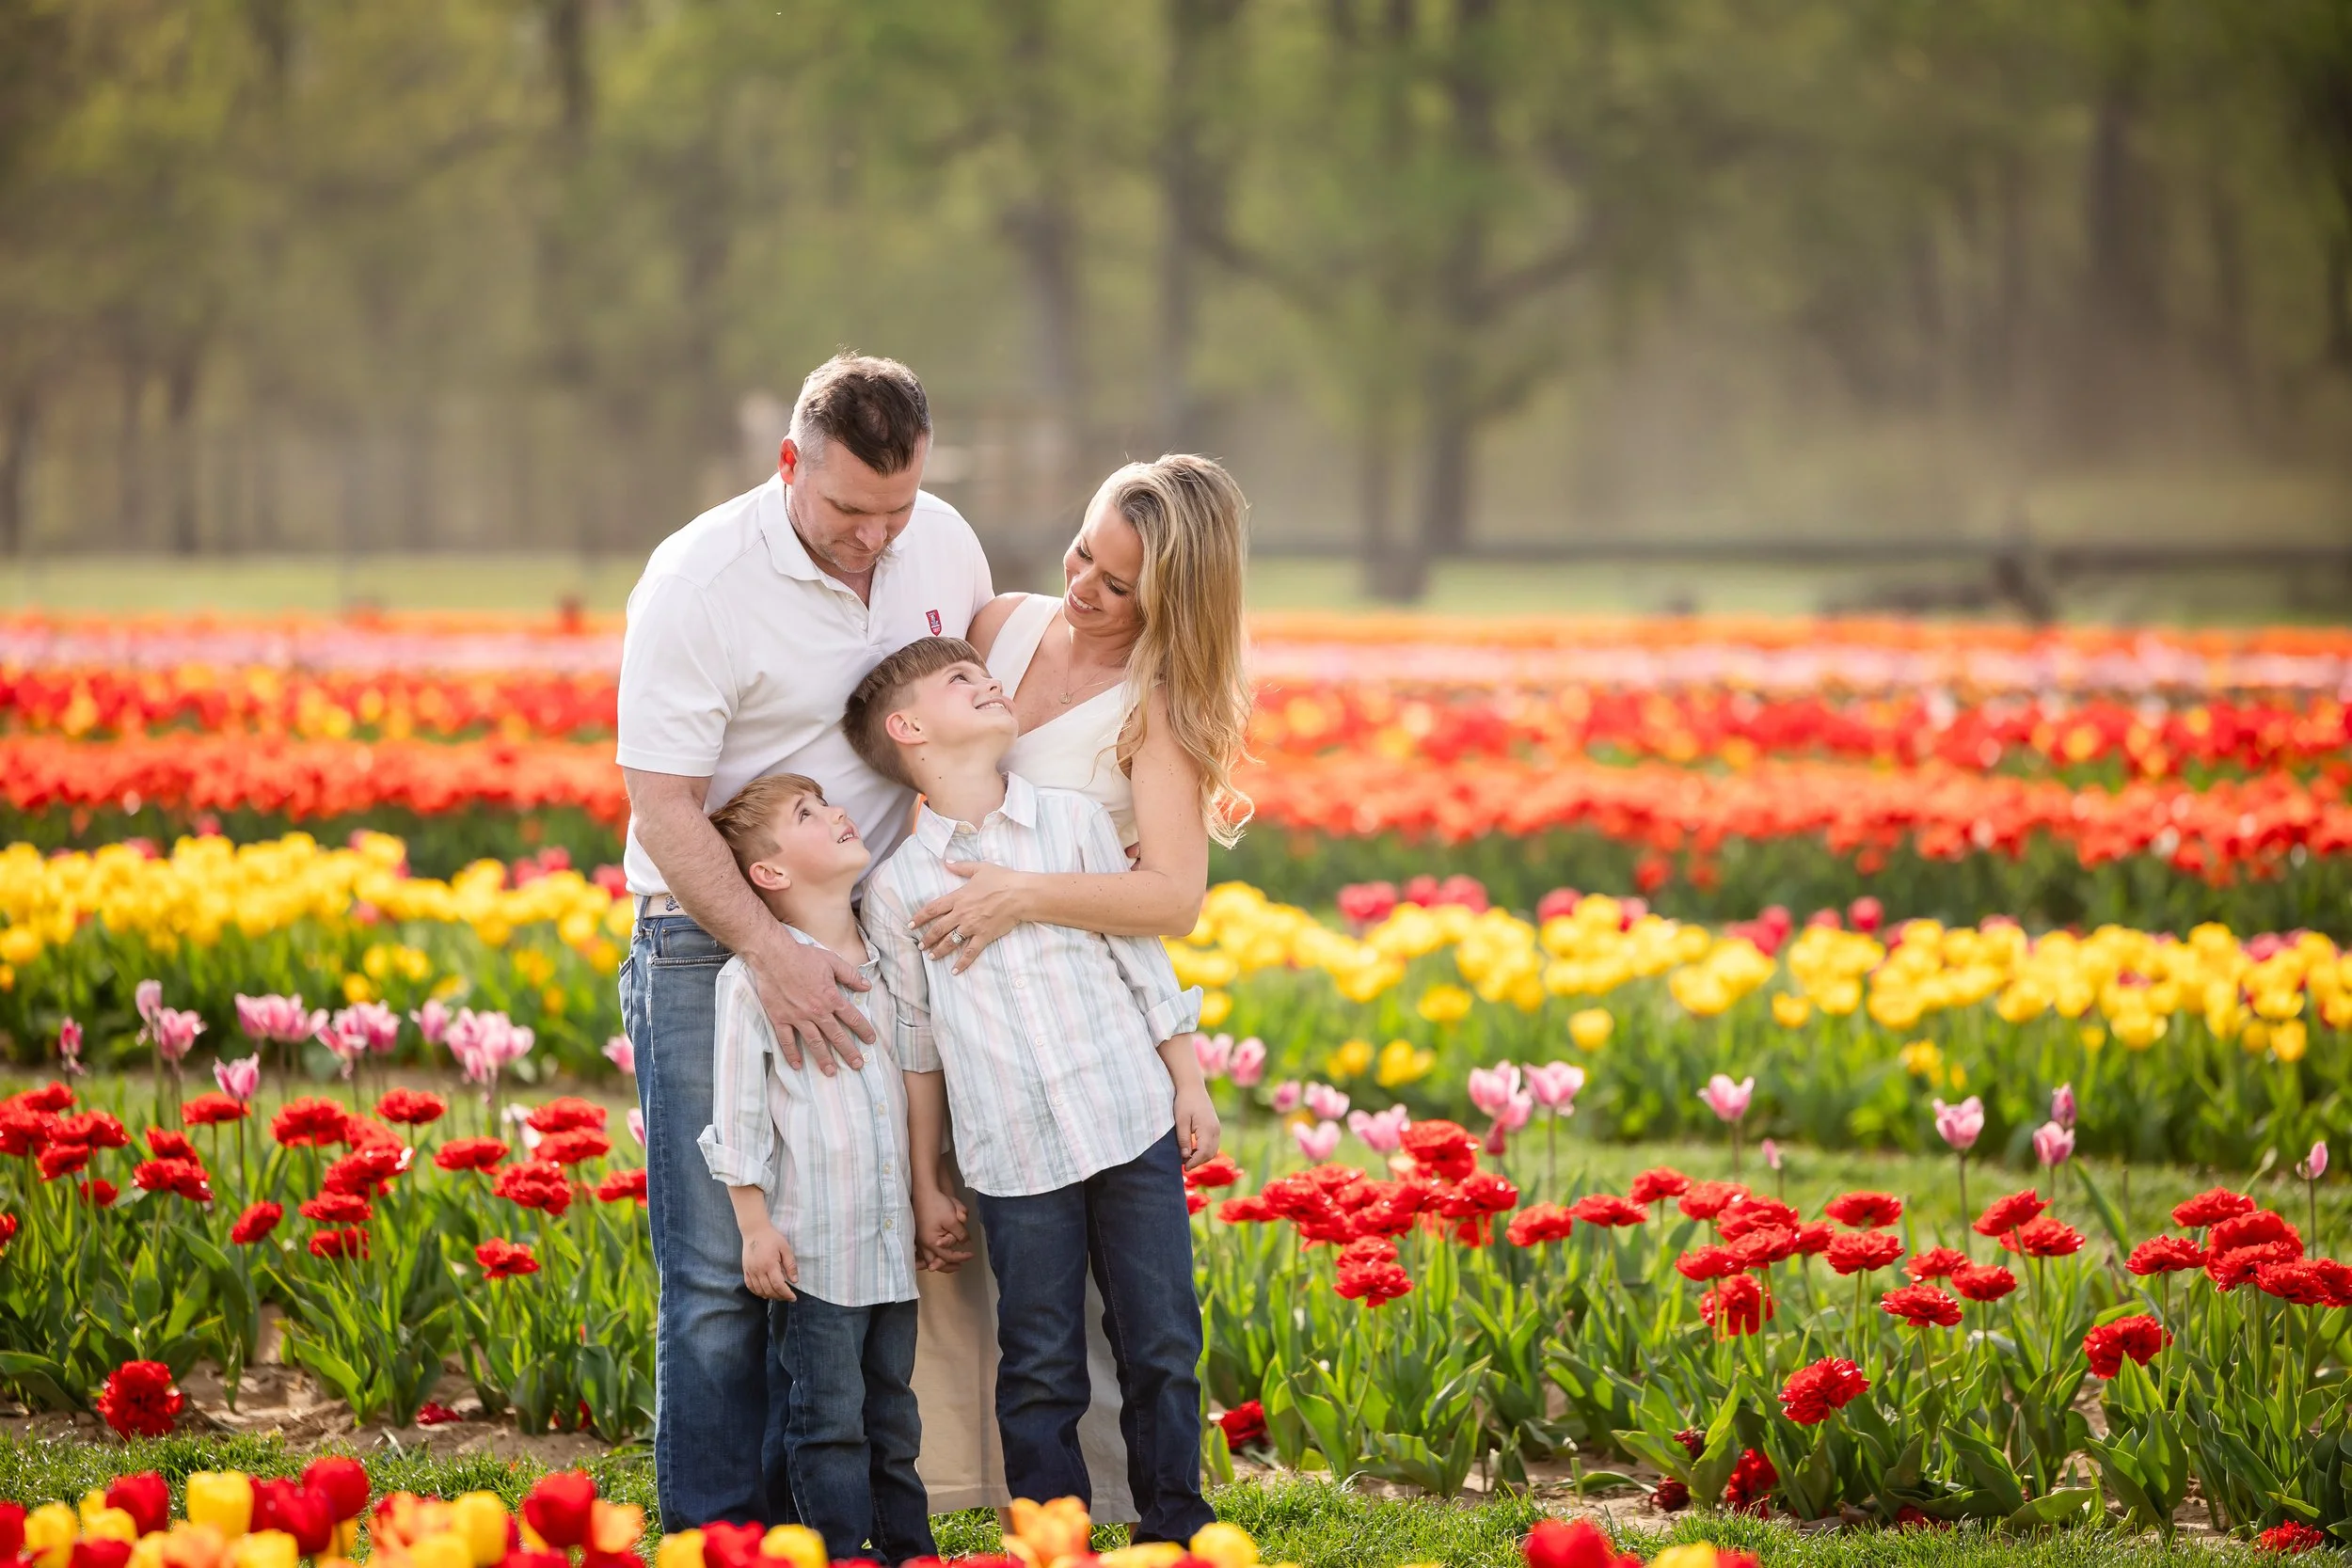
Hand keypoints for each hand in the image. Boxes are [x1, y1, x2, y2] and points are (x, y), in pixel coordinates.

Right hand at [741, 1223, 798, 1300]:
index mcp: (770, 1264)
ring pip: (759, 1291)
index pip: (778, 1285)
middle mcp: (759, 1270)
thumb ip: (790, 1265)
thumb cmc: (772, 1238)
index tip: (793, 1298)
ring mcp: (750, 1271)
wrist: (754, 1230)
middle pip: (769, 1290)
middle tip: (787, 1297)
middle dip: (780, 1296)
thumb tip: (795, 1281)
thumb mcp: (785, 1248)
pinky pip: (750, 1286)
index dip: (786, 1294)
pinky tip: (764, 1293)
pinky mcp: (745, 1270)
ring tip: (778, 1295)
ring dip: (769, 1296)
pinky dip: (757, 1292)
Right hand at [747, 928, 873, 1075]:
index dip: (863, 1030)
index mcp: (831, 998)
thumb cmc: (803, 956)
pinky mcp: (780, 1019)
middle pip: (836, 1035)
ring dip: (823, 1058)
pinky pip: (786, 1040)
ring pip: (814, 1042)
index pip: (852, 1017)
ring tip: (831, 1072)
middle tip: (857, 1065)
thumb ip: (850, 976)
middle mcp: (816, 1011)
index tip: (870, 1041)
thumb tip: (867, 986)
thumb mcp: (832, 961)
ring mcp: (797, 1017)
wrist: (774, 956)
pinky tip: (797, 1066)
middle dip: (848, 1051)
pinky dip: (791, 1054)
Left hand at [911, 861, 1029, 971]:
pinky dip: (962, 963)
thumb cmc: (1002, 879)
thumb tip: (947, 862)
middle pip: (938, 928)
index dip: (920, 917)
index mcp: (958, 897)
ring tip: (931, 957)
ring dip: (939, 950)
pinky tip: (954, 971)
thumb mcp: (980, 868)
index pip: (933, 908)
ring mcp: (972, 927)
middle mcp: (961, 914)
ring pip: (950, 942)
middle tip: (920, 945)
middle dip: (927, 938)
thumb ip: (961, 867)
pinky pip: (970, 953)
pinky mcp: (983, 936)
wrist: (1019, 894)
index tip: (910, 924)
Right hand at [913, 1183, 972, 1272]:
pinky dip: (931, 1254)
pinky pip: (924, 1250)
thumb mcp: (953, 1220)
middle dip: (947, 1266)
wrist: (924, 1191)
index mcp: (932, 1242)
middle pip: (935, 1262)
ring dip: (938, 1262)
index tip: (971, 1255)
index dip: (961, 1257)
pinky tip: (937, 1253)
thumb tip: (965, 1243)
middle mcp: (923, 1244)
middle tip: (959, 1266)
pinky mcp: (919, 1233)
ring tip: (949, 1262)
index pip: (948, 1257)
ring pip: (928, 1257)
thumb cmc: (938, 1205)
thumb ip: (960, 1234)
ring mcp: (919, 1239)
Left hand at [1173, 1082, 1221, 1170]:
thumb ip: (1183, 1139)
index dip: (1194, 1163)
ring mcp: (1217, 1128)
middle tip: (1184, 1164)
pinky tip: (1193, 1150)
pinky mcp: (1215, 1126)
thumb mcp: (1180, 1121)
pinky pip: (1213, 1144)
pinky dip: (1205, 1150)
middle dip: (1198, 1162)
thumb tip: (1185, 1157)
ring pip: (1213, 1150)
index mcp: (1207, 1128)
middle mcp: (1216, 1130)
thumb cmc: (1184, 1102)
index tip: (1184, 1168)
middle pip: (1210, 1154)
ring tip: (1187, 1158)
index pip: (1203, 1153)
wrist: (1192, 1086)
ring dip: (1202, 1157)